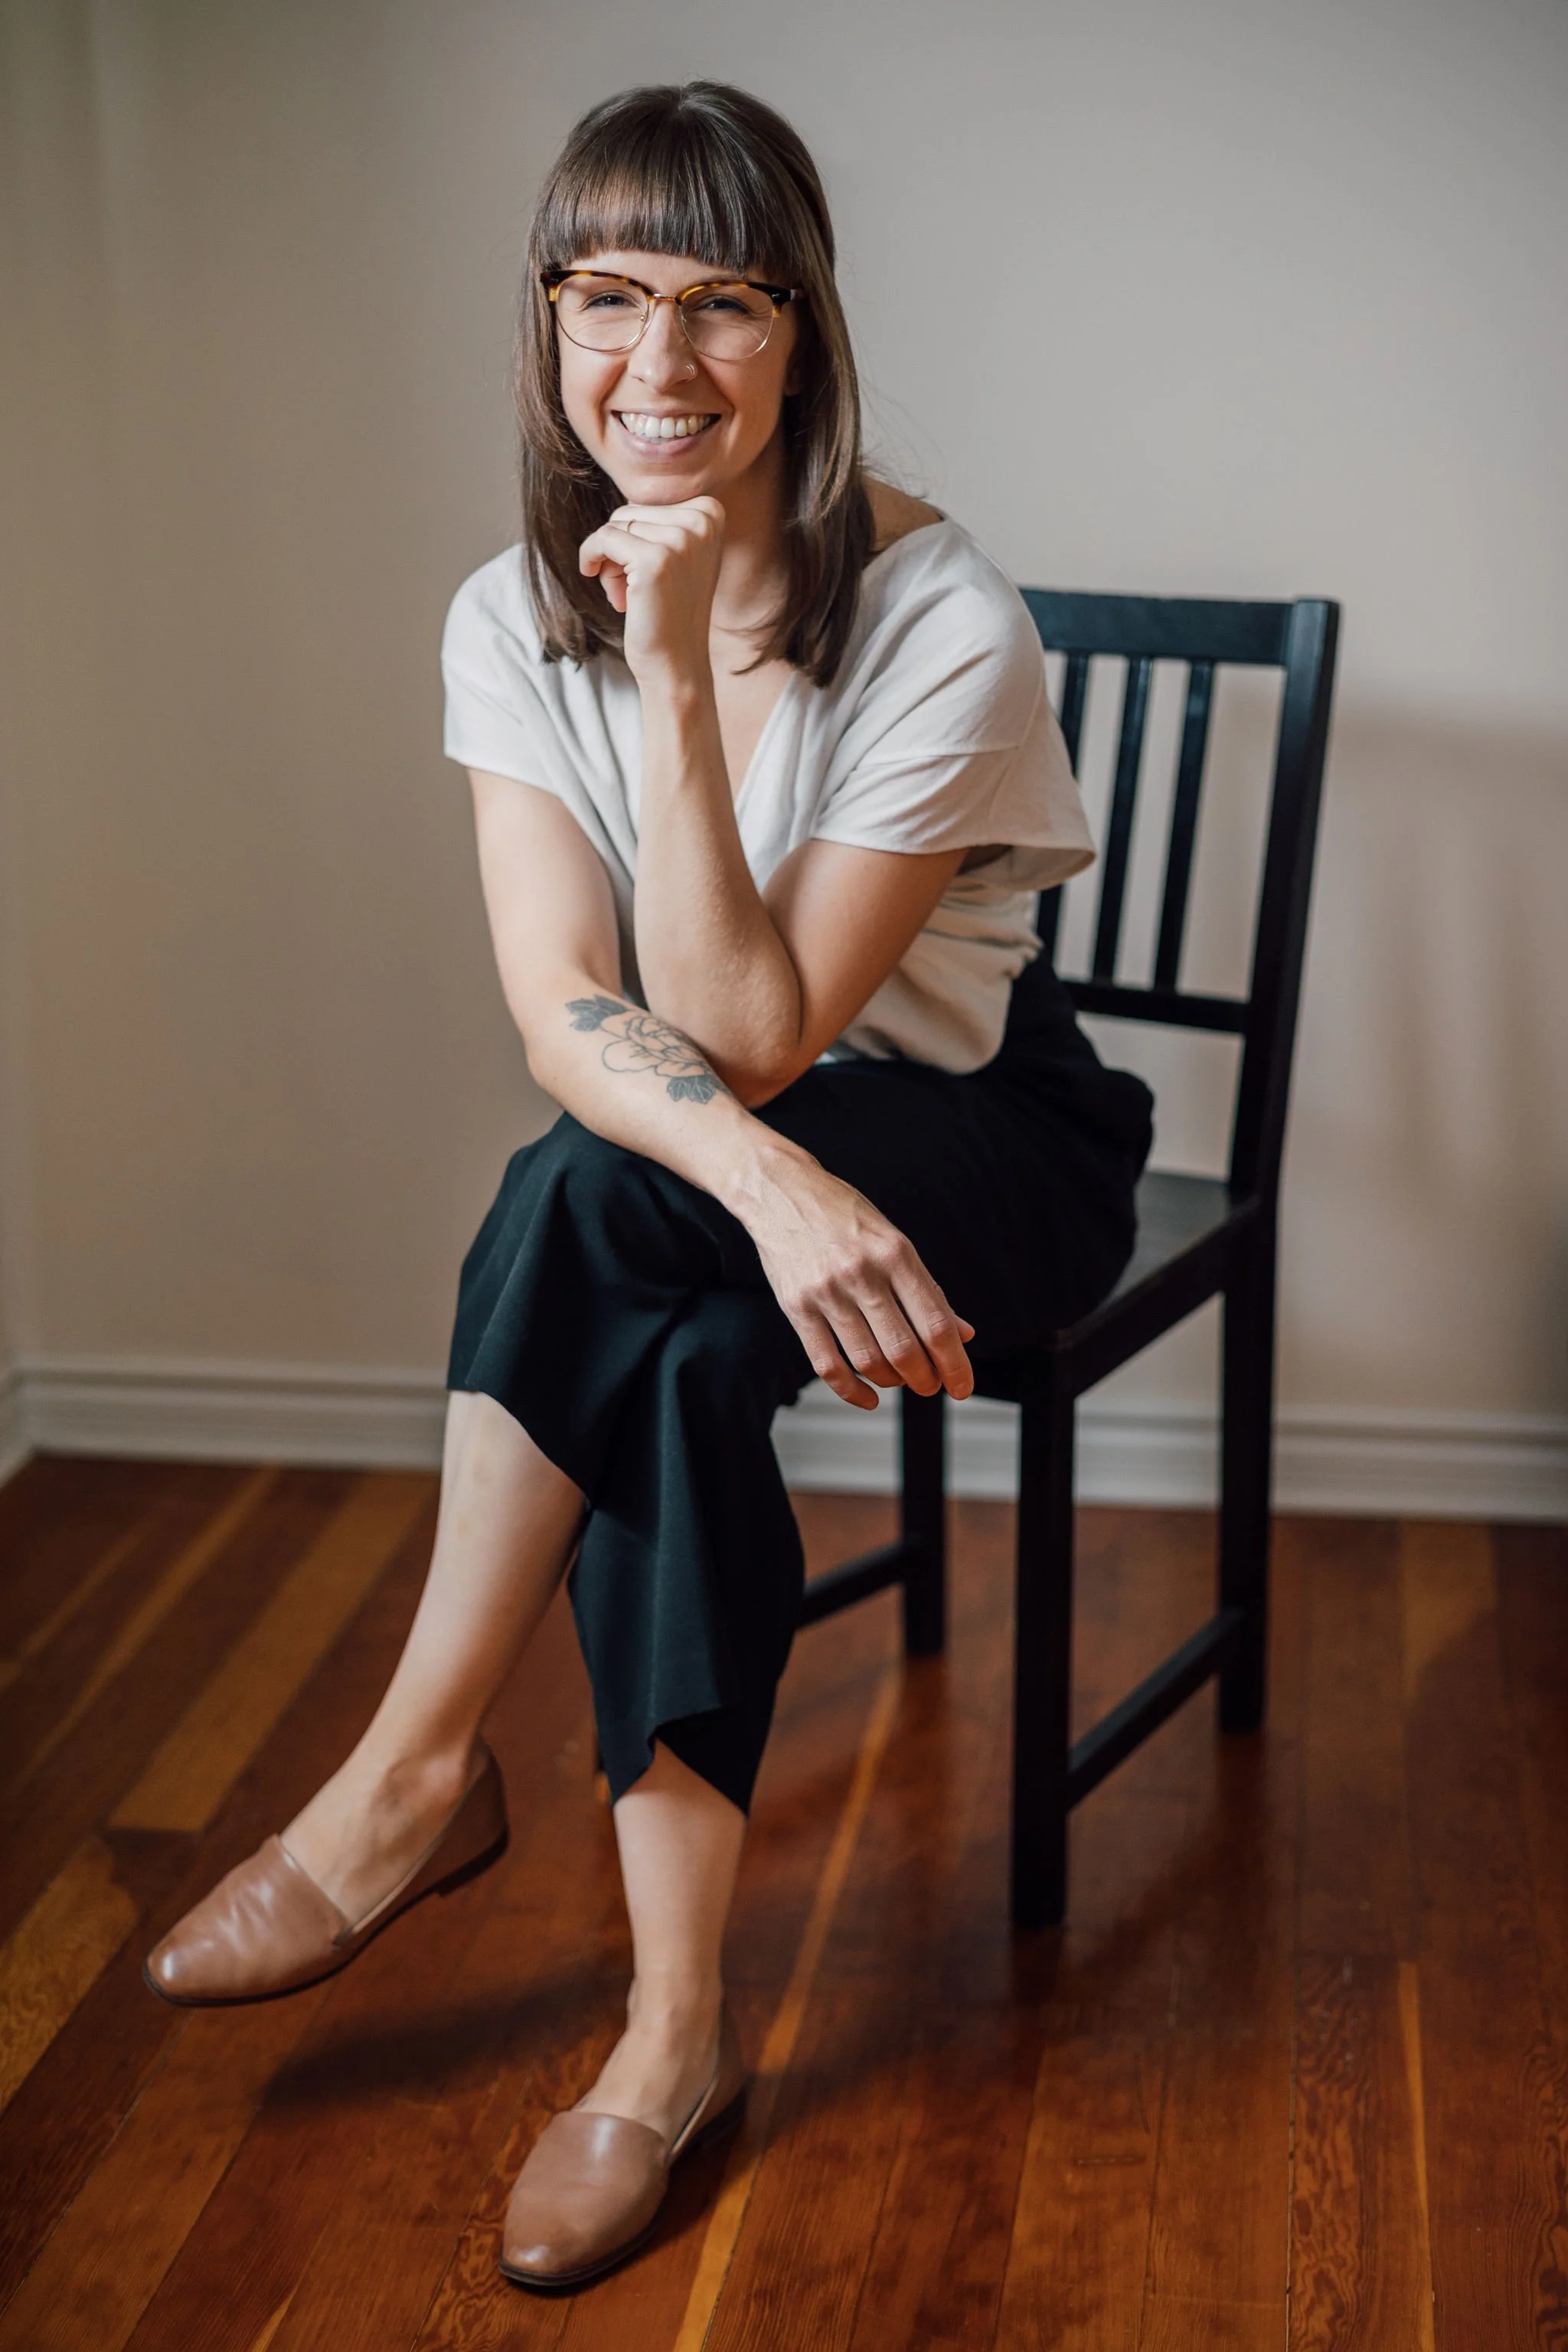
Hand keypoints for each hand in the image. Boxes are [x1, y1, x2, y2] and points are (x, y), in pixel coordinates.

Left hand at [579, 497, 724, 684]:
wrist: (677, 663)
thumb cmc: (670, 611)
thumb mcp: (681, 556)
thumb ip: (663, 521)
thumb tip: (628, 496)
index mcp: (712, 513)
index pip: (648, 504)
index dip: (635, 536)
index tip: (643, 570)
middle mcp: (702, 522)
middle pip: (630, 511)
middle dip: (621, 549)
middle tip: (631, 587)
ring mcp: (680, 540)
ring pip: (615, 525)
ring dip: (610, 561)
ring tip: (627, 594)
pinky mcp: (654, 560)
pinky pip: (603, 539)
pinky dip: (591, 557)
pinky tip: (599, 581)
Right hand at [740, 1151, 975, 1410]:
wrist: (781, 1192)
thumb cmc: (844, 1216)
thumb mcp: (894, 1241)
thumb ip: (928, 1290)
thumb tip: (964, 1334)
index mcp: (896, 1254)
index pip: (935, 1323)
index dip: (955, 1364)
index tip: (962, 1386)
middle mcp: (862, 1272)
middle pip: (904, 1349)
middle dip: (925, 1379)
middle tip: (931, 1385)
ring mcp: (826, 1292)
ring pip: (868, 1361)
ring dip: (892, 1382)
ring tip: (900, 1380)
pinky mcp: (796, 1307)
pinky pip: (827, 1364)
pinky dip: (851, 1391)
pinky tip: (868, 1396)